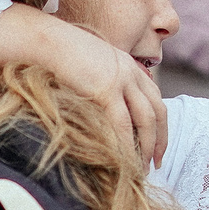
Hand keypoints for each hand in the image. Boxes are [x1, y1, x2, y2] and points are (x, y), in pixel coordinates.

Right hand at [37, 20, 168, 164]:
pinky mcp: (106, 89)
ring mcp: (122, 80)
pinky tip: (125, 159)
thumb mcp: (92, 66)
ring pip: (146, 119)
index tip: (156, 145)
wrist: (48, 41)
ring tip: (142, 168)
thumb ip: (104, 82)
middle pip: (158, 111)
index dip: (160, 124)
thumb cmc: (61, 55)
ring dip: (147, 146)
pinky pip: (123, 122)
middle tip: (157, 163)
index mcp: (131, 68)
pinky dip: (126, 143)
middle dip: (160, 140)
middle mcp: (132, 73)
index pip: (156, 99)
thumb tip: (102, 107)